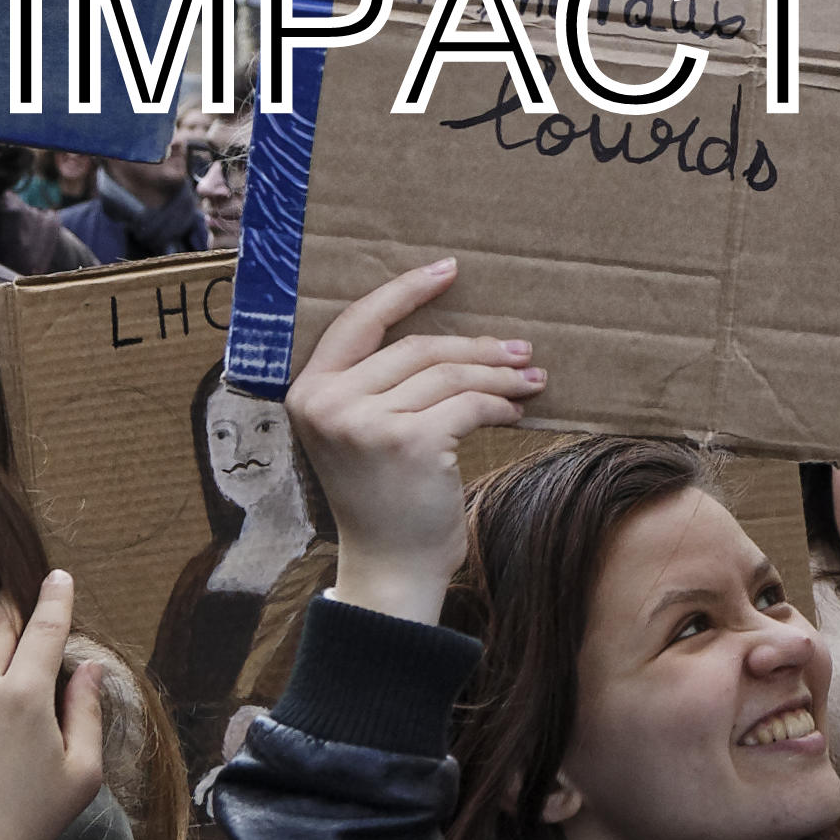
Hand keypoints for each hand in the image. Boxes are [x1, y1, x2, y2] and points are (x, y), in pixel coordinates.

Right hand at [290, 259, 546, 620]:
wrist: (389, 569)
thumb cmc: (381, 501)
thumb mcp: (358, 435)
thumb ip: (375, 386)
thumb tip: (443, 337)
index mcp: (308, 392)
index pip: (358, 321)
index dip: (406, 291)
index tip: (448, 270)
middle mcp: (328, 403)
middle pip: (416, 348)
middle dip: (475, 346)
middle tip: (520, 350)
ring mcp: (366, 422)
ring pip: (448, 374)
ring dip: (498, 375)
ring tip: (531, 379)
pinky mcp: (410, 442)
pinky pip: (469, 405)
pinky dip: (500, 405)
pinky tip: (518, 412)